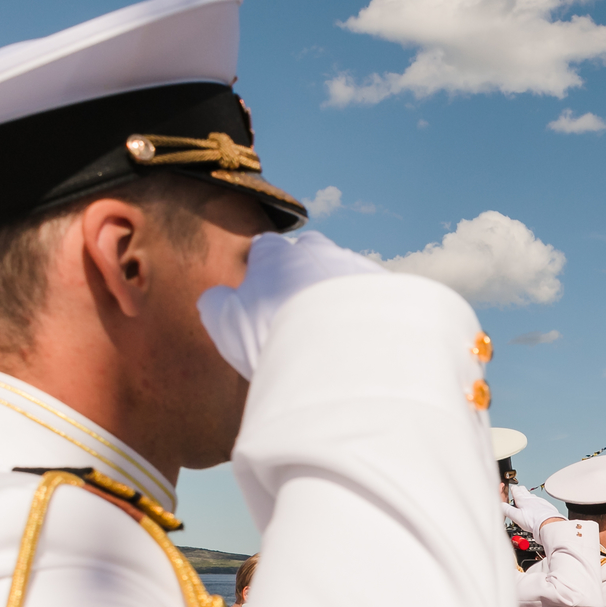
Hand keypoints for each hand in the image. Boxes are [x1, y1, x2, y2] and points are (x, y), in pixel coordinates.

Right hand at [197, 232, 384, 379]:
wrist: (344, 356)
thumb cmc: (276, 338)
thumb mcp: (225, 325)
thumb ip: (216, 305)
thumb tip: (217, 299)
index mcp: (275, 254)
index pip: (265, 250)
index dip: (261, 273)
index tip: (261, 301)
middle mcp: (318, 250)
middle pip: (307, 256)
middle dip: (303, 278)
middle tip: (299, 319)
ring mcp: (356, 266)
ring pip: (343, 275)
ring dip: (339, 296)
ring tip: (334, 336)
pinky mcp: (390, 289)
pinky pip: (376, 296)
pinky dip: (369, 312)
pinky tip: (362, 340)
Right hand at [504, 483, 561, 535]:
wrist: (548, 523)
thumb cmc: (532, 520)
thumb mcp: (515, 516)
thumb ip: (506, 510)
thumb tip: (499, 505)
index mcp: (522, 500)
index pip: (516, 492)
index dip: (513, 489)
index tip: (512, 487)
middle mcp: (531, 499)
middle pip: (524, 491)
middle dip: (520, 489)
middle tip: (518, 488)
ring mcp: (540, 502)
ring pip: (532, 496)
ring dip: (528, 495)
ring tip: (527, 496)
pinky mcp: (546, 506)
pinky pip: (540, 501)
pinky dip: (537, 501)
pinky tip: (537, 505)